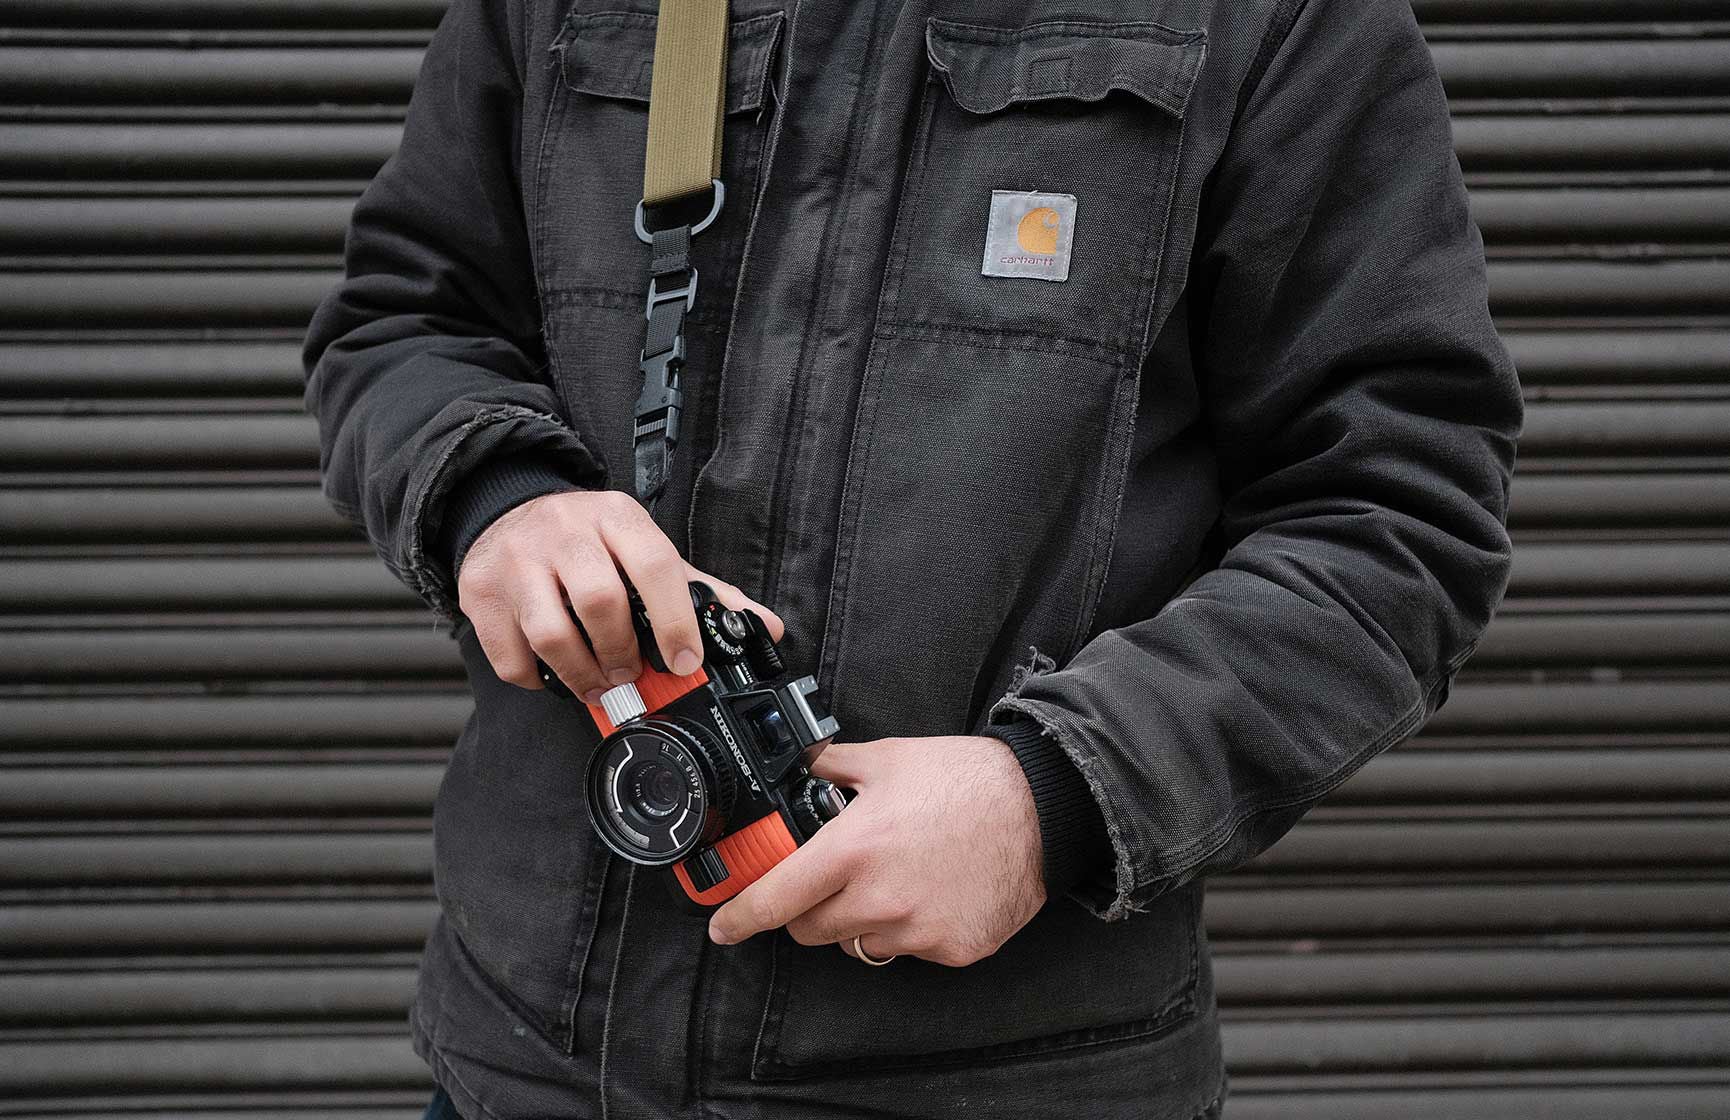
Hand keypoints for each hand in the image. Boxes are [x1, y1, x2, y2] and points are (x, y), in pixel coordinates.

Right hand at [456, 489, 783, 700]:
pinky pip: (510, 656)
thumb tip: (765, 629)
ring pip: (551, 633)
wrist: (504, 507)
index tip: (685, 662)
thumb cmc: (587, 541)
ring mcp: (517, 561)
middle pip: (600, 602)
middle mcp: (564, 531)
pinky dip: (537, 679)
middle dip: (622, 653)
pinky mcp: (480, 592)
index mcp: (616, 517)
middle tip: (631, 675)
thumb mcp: (643, 547)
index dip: (676, 622)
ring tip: (598, 683)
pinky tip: (554, 673)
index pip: (655, 566)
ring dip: (582, 674)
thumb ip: (702, 590)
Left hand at [708, 736, 1046, 966]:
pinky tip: (934, 893)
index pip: (775, 899)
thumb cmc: (967, 779)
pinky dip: (911, 929)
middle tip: (830, 882)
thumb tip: (803, 766)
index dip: (739, 917)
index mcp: (852, 851)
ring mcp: (917, 931)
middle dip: (807, 910)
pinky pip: (910, 950)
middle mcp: (878, 899)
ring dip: (861, 921)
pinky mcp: (952, 950)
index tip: (723, 926)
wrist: (1044, 807)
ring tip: (895, 880)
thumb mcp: (889, 759)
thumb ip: (833, 767)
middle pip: (810, 930)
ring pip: (859, 943)